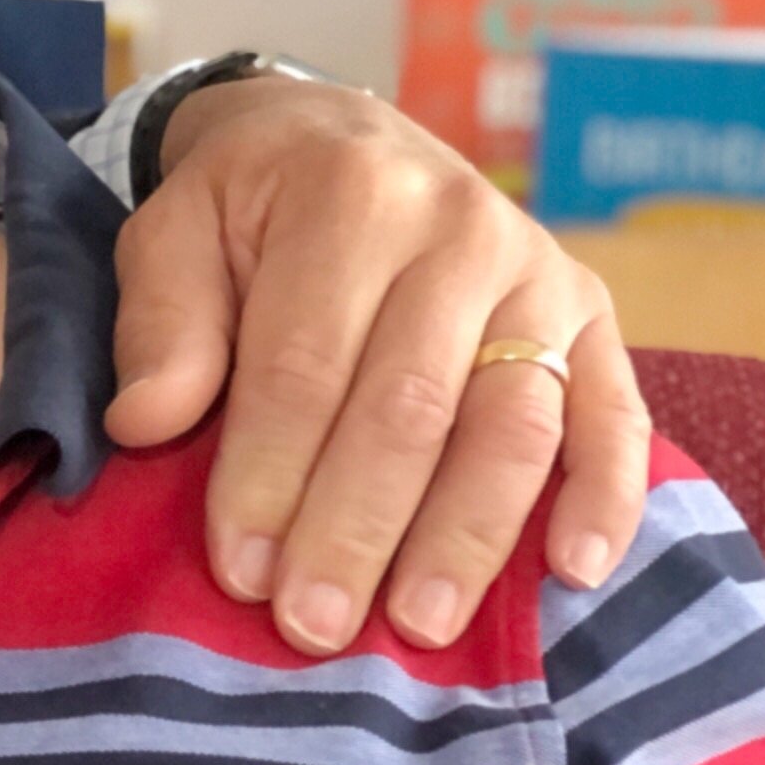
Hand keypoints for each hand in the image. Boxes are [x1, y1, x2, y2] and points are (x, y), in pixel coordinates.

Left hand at [106, 74, 646, 655]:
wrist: (340, 137)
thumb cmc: (247, 207)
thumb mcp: (171, 231)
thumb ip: (162, 323)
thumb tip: (146, 422)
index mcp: (348, 199)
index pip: (305, 364)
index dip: (269, 474)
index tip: (239, 569)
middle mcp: (460, 232)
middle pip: (410, 407)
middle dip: (356, 528)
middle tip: (314, 625)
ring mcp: (541, 276)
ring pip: (513, 426)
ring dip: (464, 537)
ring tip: (418, 627)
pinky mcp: (596, 318)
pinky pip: (617, 417)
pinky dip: (606, 500)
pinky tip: (571, 575)